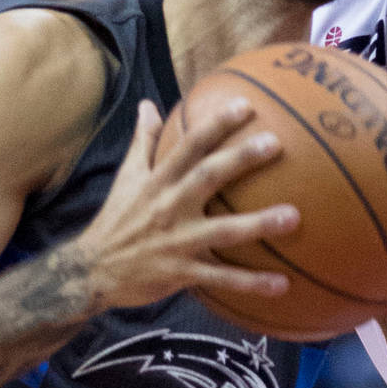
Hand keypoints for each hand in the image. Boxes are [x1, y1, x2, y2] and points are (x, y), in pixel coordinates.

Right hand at [73, 98, 298, 312]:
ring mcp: (177, 242)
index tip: (245, 105)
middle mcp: (169, 207)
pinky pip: (221, 279)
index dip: (215, 124)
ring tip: (294, 216)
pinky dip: (251, 283)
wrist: (91, 271)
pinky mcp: (182, 273)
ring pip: (222, 231)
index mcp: (158, 181)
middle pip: (207, 178)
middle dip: (240, 160)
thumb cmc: (116, 219)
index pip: (189, 145)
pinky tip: (283, 284)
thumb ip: (142, 141)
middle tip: (274, 143)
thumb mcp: (126, 177)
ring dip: (259, 224)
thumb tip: (148, 103)